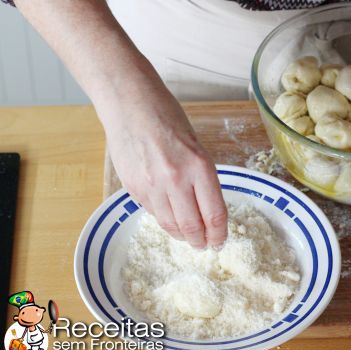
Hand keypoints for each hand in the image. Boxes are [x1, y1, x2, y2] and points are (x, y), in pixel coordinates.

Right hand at [104, 87, 227, 247]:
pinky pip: (153, 212)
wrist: (130, 104)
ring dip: (182, 235)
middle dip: (201, 241)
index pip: (214, 214)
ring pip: (170, 225)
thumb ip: (202, 178)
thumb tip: (207, 210)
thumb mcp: (197, 147)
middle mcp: (176, 179)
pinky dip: (164, 218)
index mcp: (199, 166)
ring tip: (188, 236)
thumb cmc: (167, 118)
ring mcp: (152, 185)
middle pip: (192, 226)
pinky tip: (169, 215)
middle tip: (204, 245)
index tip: (220, 241)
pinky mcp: (133, 187)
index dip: (219, 234)